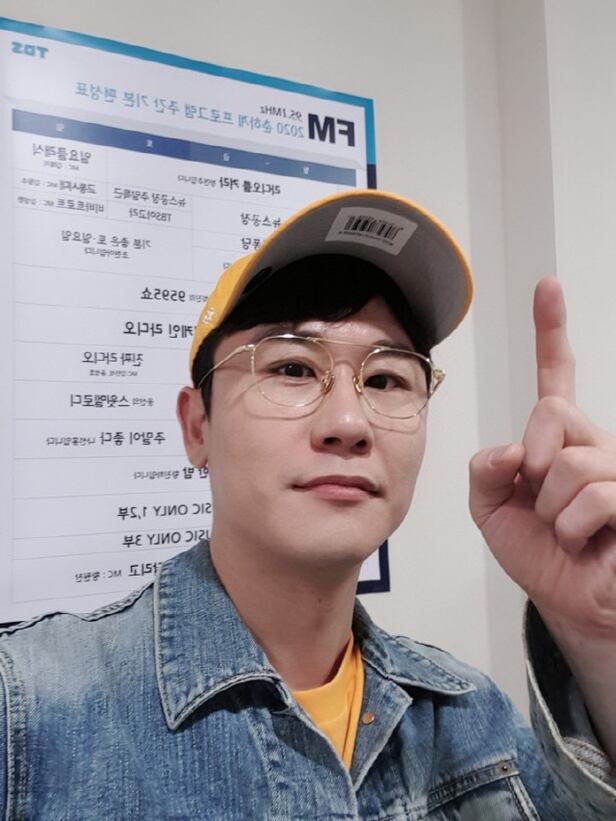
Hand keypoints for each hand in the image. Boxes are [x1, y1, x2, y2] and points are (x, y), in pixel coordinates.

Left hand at [469, 277, 615, 640]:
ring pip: (569, 462)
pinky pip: (592, 496)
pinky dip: (572, 528)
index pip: (555, 375)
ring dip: (550, 508)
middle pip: (551, 413)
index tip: (547, 287)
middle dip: (531, 463)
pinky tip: (585, 540)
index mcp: (557, 437)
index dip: (551, 330)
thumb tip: (514, 448)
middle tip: (540, 499)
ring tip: (566, 528)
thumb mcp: (489, 507)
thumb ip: (484, 468)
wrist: (566, 599)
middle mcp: (593, 441)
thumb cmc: (537, 551)